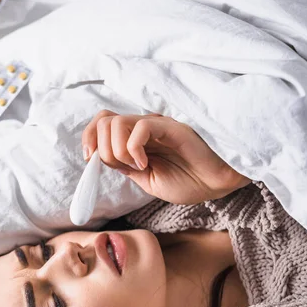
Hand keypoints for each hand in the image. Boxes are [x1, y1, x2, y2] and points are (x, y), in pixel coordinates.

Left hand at [82, 110, 249, 204]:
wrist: (217, 184)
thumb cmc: (189, 181)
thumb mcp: (147, 180)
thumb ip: (125, 167)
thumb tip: (101, 159)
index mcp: (136, 139)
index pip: (101, 122)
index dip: (89, 139)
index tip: (92, 160)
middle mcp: (143, 128)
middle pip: (103, 122)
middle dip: (104, 151)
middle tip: (124, 167)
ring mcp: (155, 126)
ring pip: (115, 124)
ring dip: (117, 152)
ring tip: (138, 166)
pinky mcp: (169, 128)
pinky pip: (138, 128)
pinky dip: (133, 150)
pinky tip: (145, 164)